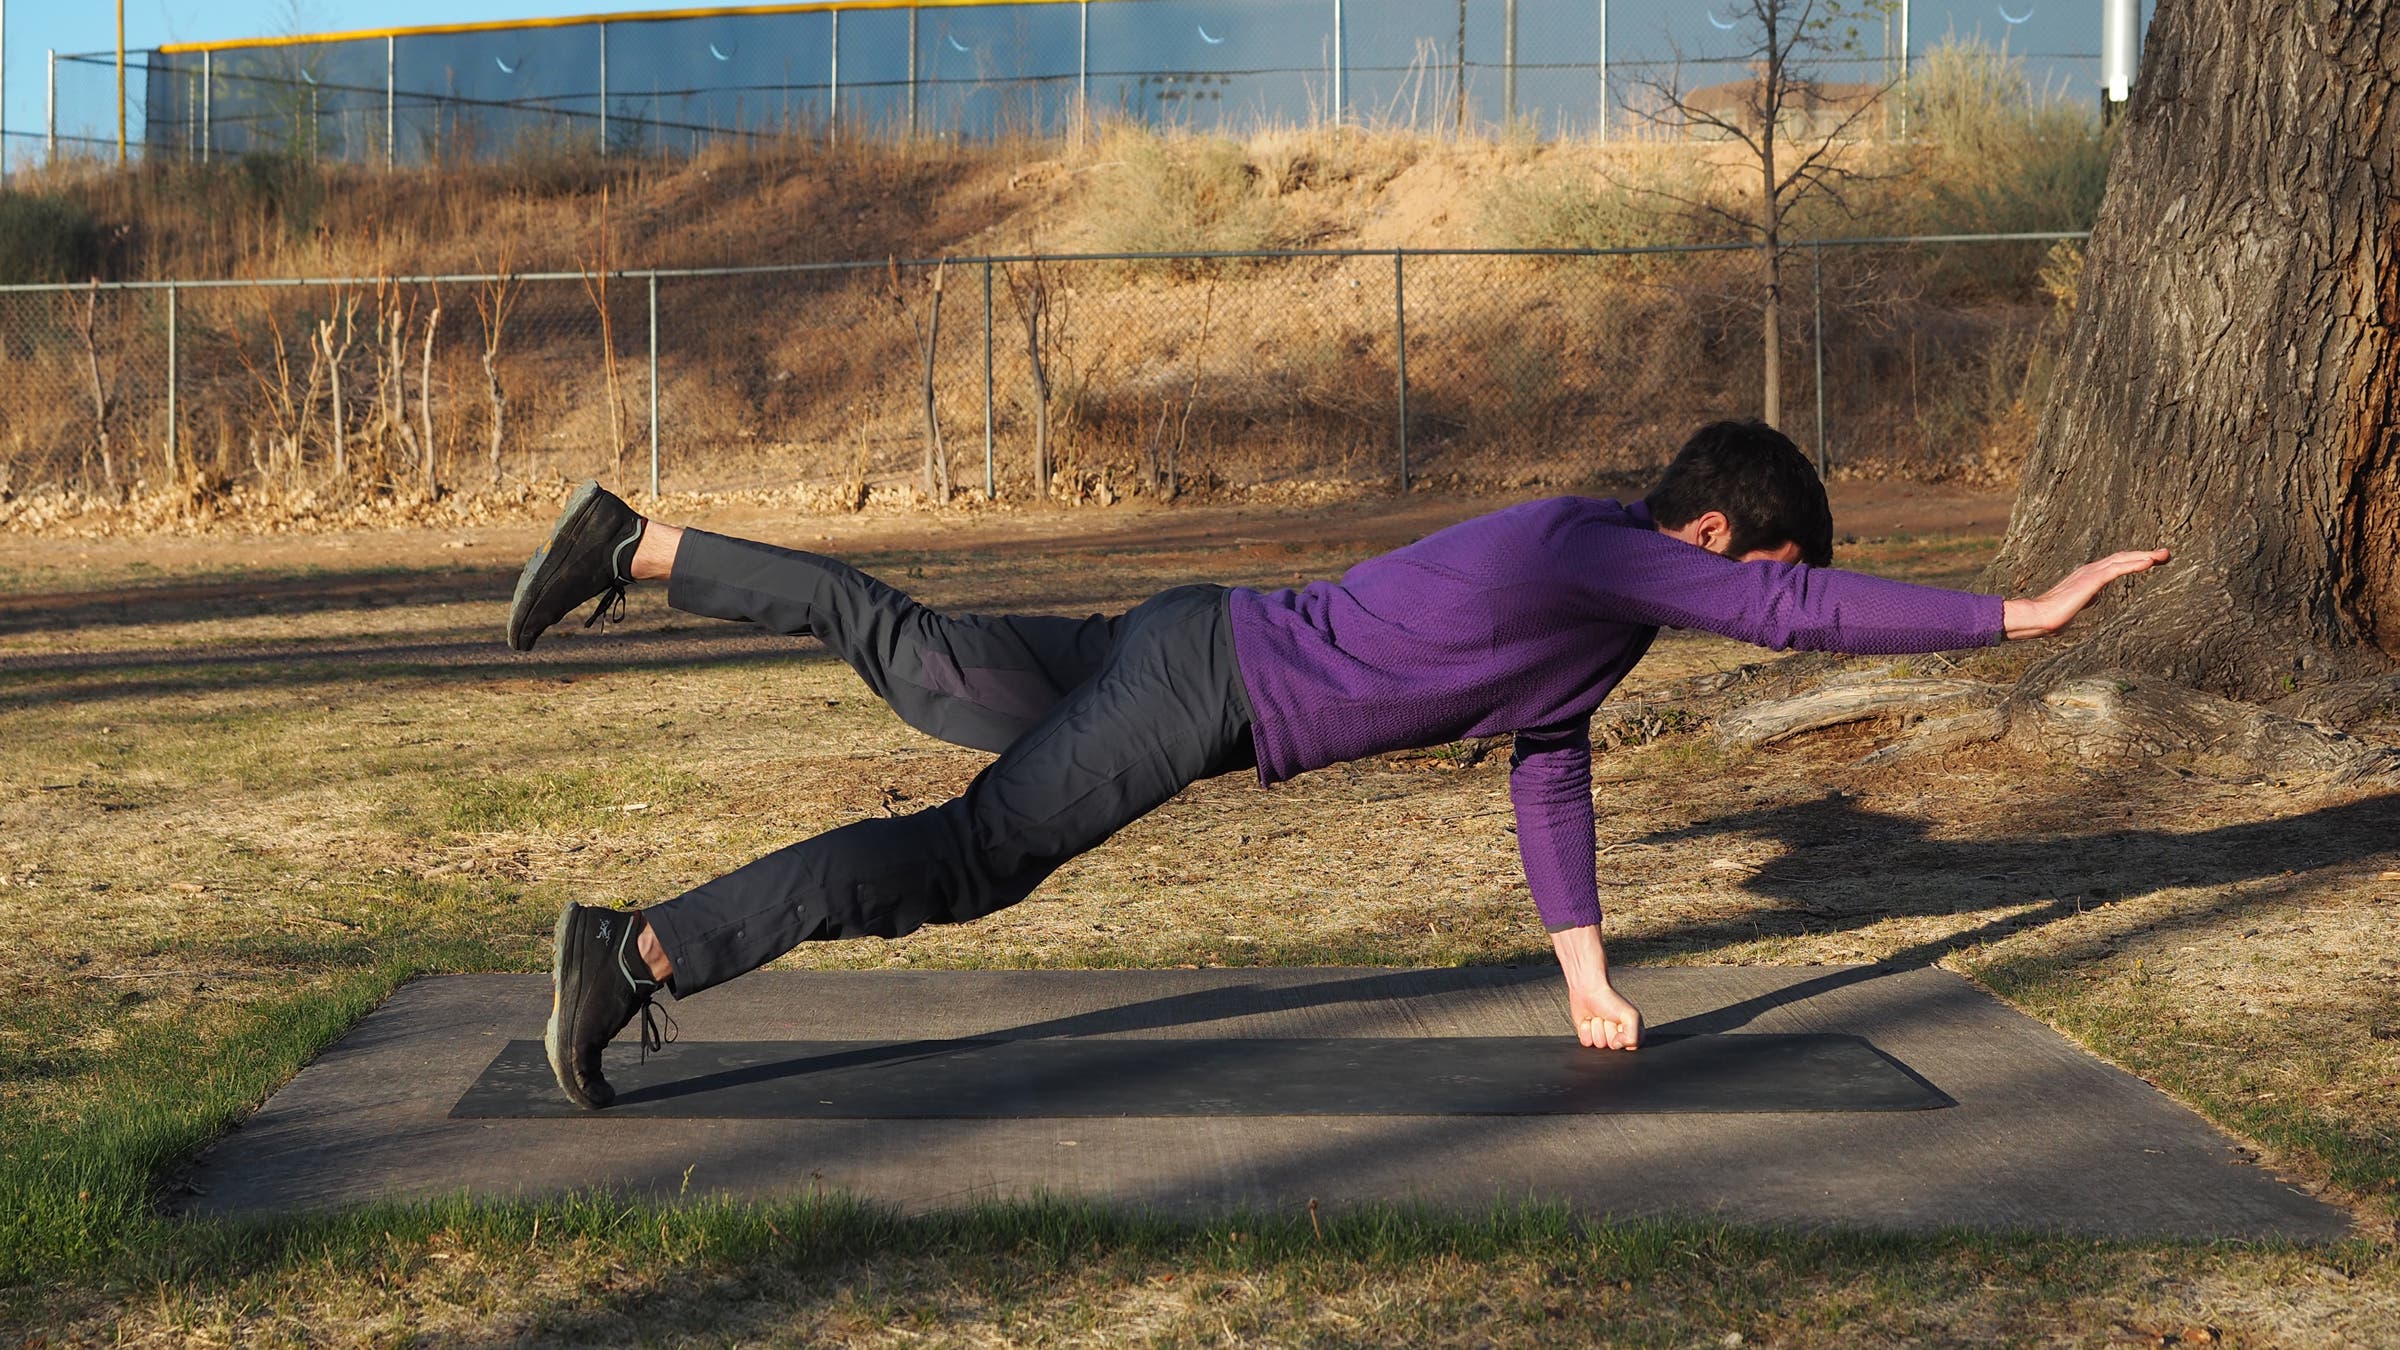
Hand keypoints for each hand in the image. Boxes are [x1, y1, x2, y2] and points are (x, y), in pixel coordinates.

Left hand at [1569, 981, 1643, 1050]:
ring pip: (1599, 1044)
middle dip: (1609, 1030)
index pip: (1630, 1047)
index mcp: (1631, 1033)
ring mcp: (1601, 1038)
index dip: (1624, 1036)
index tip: (1620, 1022)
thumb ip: (1633, 1037)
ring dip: (1597, 1028)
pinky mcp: (1588, 1037)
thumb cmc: (1611, 1000)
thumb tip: (1618, 1046)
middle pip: (1613, 1046)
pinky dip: (1586, 1030)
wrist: (1588, 990)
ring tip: (1599, 1017)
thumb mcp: (1631, 1016)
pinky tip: (1588, 1020)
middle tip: (1608, 1017)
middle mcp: (1616, 1038)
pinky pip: (1587, 1043)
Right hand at [2002, 548, 2171, 638]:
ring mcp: (2090, 573)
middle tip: (2166, 553)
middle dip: (2145, 554)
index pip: (2116, 563)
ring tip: (2164, 555)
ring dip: (2145, 556)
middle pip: (2123, 557)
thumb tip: (2093, 599)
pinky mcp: (2091, 580)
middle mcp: (2090, 570)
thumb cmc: (2053, 618)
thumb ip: (2087, 600)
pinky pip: (2118, 569)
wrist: (2038, 618)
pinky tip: (2150, 562)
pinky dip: (2135, 564)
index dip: (2134, 560)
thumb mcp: (2076, 606)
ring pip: (2123, 559)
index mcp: (2087, 576)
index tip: (2152, 561)